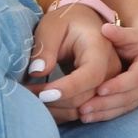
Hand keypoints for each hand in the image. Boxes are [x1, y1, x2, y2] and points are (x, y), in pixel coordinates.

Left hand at [25, 5, 122, 123]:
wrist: (82, 24)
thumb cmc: (65, 23)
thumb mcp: (51, 27)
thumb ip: (45, 47)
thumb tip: (37, 72)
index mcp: (99, 47)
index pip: (91, 74)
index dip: (69, 88)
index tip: (43, 95)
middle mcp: (111, 68)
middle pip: (87, 97)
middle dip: (55, 101)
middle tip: (26, 94)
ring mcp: (110, 84)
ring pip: (85, 109)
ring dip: (56, 110)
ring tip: (32, 100)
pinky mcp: (103, 95)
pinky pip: (85, 113)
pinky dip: (62, 114)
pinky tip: (44, 107)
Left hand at [78, 21, 137, 122]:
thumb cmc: (134, 38)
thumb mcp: (128, 33)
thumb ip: (118, 32)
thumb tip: (106, 29)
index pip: (135, 78)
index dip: (118, 84)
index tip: (99, 88)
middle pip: (128, 97)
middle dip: (106, 103)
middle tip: (83, 107)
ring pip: (124, 107)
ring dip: (103, 112)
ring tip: (82, 115)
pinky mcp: (137, 102)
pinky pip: (121, 111)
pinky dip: (104, 115)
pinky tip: (87, 118)